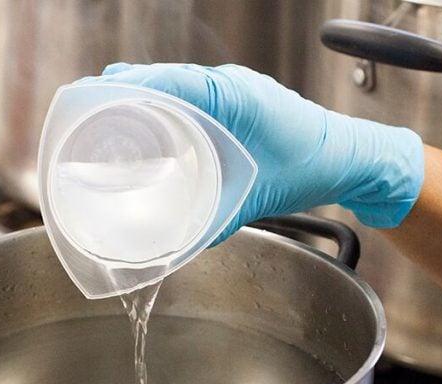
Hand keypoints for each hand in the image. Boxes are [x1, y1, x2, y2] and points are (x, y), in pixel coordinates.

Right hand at [85, 64, 423, 240]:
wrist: (353, 159)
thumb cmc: (314, 168)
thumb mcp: (258, 200)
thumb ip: (215, 222)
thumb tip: (178, 247)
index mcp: (230, 97)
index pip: (162, 80)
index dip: (121, 90)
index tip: (89, 103)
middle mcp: (227, 86)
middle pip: (159, 78)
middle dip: (121, 96)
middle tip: (90, 124)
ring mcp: (233, 92)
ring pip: (173, 86)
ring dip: (143, 101)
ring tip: (111, 129)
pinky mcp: (238, 104)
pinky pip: (191, 97)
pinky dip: (166, 108)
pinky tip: (154, 133)